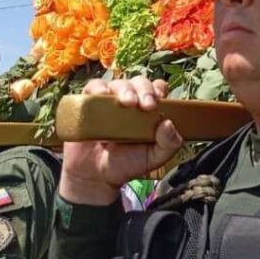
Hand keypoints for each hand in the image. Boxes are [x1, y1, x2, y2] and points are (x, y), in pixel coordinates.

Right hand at [59, 77, 182, 205]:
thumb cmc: (127, 163)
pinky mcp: (90, 103)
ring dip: (125, 89)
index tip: (159, 102)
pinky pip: (93, 88)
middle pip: (140, 82)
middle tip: (146, 105)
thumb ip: (168, 144)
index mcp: (149, 110)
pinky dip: (98, 88)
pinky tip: (102, 96)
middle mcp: (131, 101)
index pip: (157, 89)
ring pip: (118, 83)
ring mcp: (110, 101)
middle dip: (145, 89)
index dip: (159, 90)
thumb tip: (169, 124)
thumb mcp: (153, 158)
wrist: (95, 176)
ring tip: (126, 102)